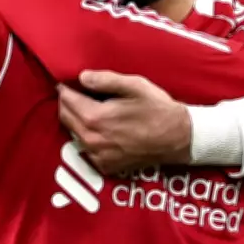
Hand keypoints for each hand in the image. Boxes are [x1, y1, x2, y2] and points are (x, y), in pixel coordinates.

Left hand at [58, 71, 191, 174]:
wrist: (178, 138)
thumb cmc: (157, 109)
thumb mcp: (134, 85)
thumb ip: (105, 80)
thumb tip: (82, 77)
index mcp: (95, 118)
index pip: (67, 100)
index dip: (66, 88)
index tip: (69, 81)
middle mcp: (91, 140)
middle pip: (65, 117)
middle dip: (68, 103)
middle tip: (78, 92)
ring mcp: (98, 156)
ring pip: (74, 133)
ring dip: (76, 120)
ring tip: (91, 108)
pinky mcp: (106, 166)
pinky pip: (86, 148)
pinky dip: (88, 136)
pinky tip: (103, 128)